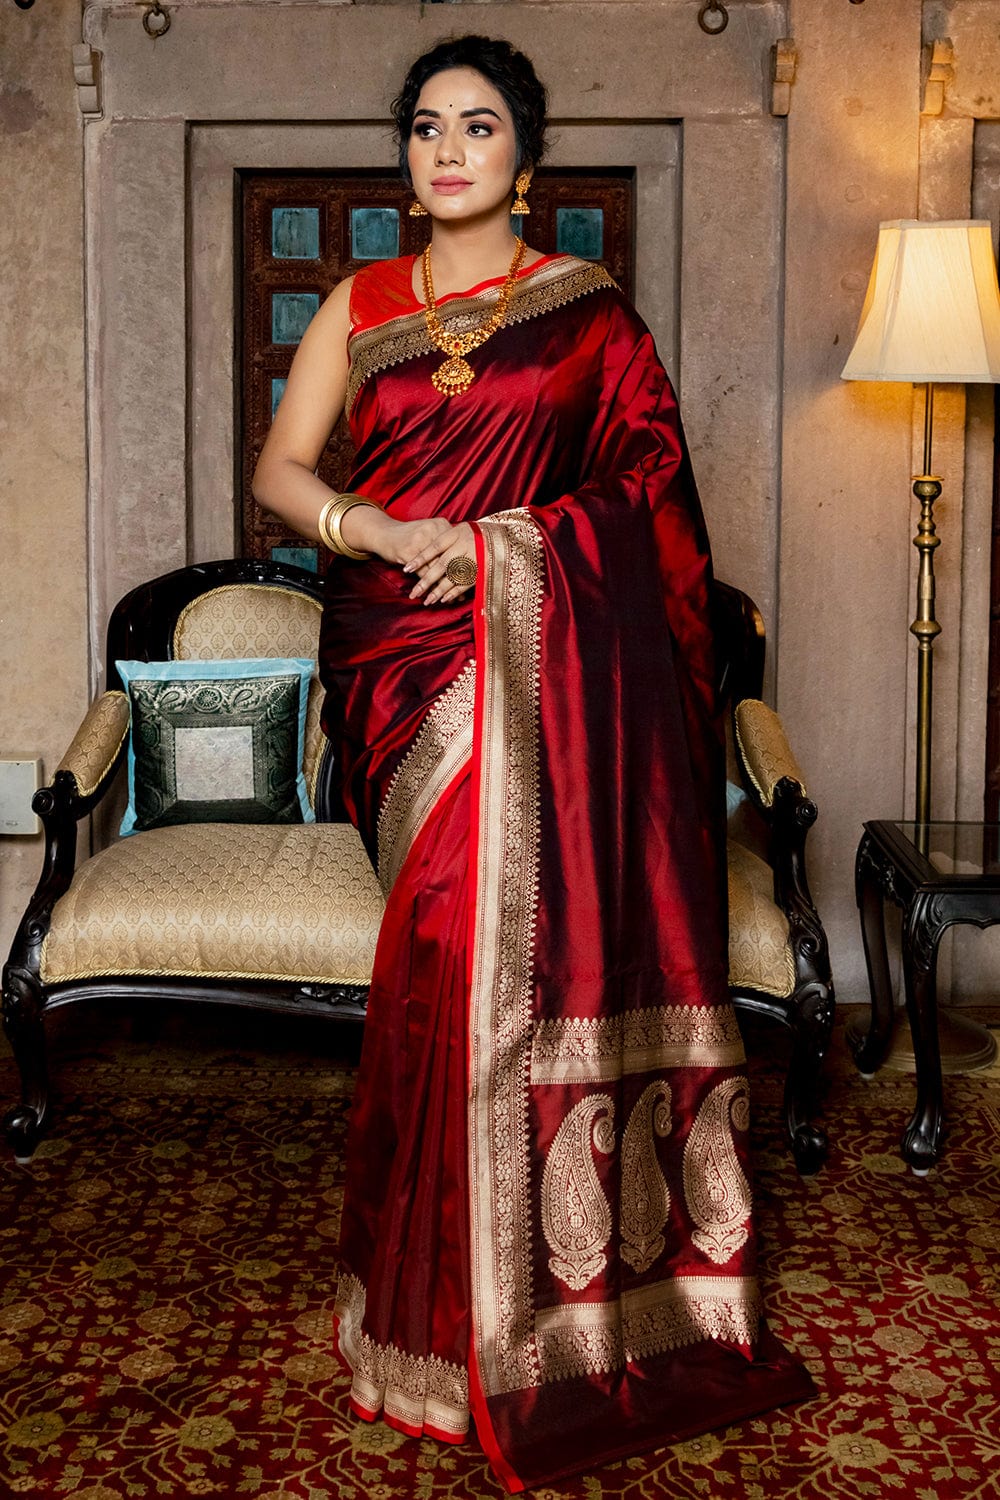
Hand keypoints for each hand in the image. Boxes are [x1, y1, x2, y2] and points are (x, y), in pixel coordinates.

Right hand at [337, 507, 476, 604]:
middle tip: (463, 595)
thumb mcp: (430, 534)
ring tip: (449, 600)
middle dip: (456, 579)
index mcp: (441, 524)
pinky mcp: (409, 552)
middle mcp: (433, 530)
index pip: (456, 549)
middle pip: (448, 559)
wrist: (383, 533)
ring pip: (436, 568)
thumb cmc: (410, 537)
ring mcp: (420, 541)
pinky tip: (431, 596)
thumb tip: (464, 563)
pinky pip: (422, 573)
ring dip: (442, 587)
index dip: (464, 567)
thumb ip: (446, 544)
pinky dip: (428, 586)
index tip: (472, 581)